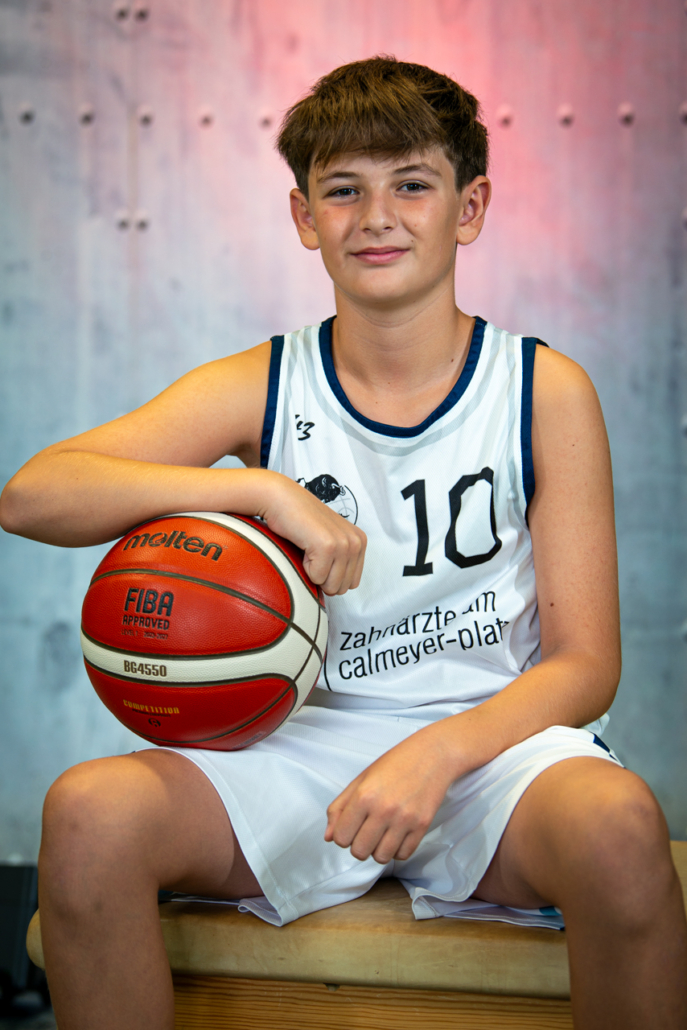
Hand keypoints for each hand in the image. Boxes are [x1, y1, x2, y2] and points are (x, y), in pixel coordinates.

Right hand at [259, 473, 366, 595]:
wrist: (281, 499)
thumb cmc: (300, 522)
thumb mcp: (330, 541)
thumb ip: (340, 561)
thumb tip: (337, 591)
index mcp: (360, 542)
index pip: (351, 584)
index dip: (329, 576)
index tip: (319, 554)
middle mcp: (357, 542)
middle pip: (341, 588)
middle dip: (322, 577)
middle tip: (311, 551)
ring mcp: (344, 544)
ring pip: (330, 586)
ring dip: (312, 572)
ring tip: (308, 547)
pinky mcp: (328, 546)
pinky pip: (316, 577)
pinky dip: (303, 566)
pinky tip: (303, 544)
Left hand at [324, 726, 456, 863]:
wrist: (432, 755)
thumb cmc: (395, 763)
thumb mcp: (361, 779)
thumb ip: (340, 807)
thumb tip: (329, 837)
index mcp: (364, 796)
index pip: (340, 838)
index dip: (343, 834)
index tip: (351, 826)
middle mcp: (383, 810)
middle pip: (359, 852)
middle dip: (359, 844)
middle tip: (366, 830)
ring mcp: (404, 820)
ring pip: (381, 858)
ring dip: (378, 849)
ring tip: (382, 833)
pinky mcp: (422, 826)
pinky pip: (403, 855)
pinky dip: (397, 849)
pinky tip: (397, 834)